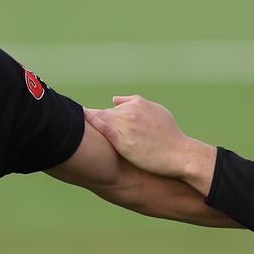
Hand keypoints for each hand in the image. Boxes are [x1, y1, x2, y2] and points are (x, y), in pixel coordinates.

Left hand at [85, 96, 215, 188]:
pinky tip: (81, 122)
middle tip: (75, 125)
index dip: (100, 115)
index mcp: (137, 103)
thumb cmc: (171, 135)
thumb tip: (115, 100)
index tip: (86, 118)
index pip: (113, 107)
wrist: (180, 154)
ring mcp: (126, 125)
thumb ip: (135, 103)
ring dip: (88, 124)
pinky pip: (103, 129)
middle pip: (103, 114)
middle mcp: (130, 111)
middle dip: (91, 120)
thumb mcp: (158, 111)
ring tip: (73, 126)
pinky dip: (92, 124)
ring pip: (101, 120)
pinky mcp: (122, 141)